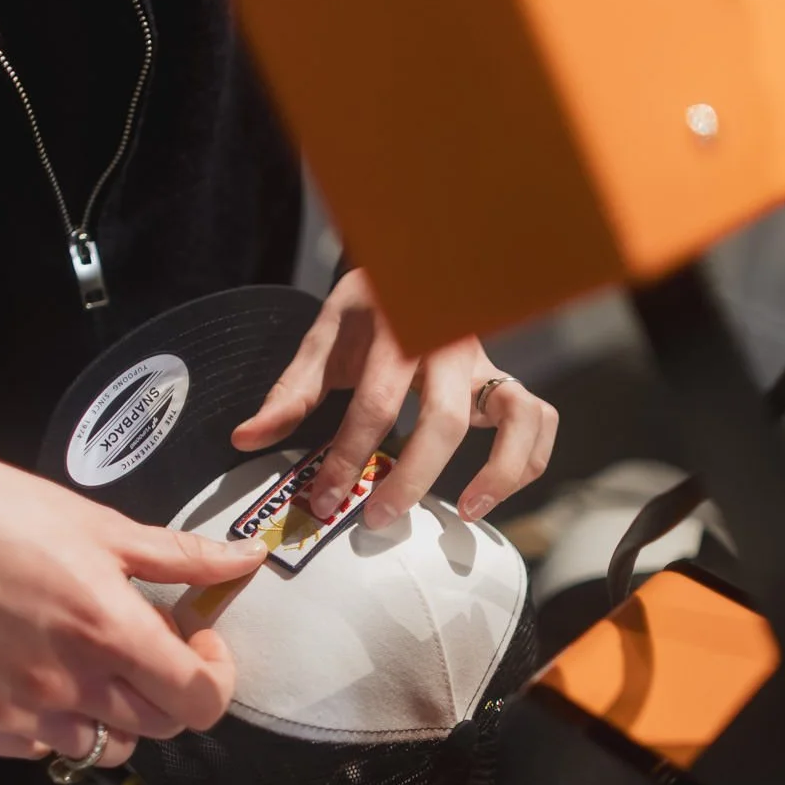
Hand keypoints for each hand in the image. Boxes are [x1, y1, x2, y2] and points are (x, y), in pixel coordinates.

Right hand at [0, 453, 269, 766]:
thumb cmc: (1, 515)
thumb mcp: (101, 526)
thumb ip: (181, 557)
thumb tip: (248, 558)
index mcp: (107, 632)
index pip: (198, 701)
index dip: (213, 677)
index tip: (197, 645)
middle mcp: (65, 686)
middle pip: (156, 728)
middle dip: (164, 690)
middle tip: (140, 645)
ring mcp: (14, 714)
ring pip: (97, 747)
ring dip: (107, 712)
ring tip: (81, 658)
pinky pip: (34, 747)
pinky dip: (45, 719)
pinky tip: (28, 668)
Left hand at [232, 269, 557, 527]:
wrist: (415, 265)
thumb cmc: (368, 311)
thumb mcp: (323, 338)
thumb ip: (289, 391)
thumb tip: (246, 439)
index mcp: (399, 331)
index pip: (374, 404)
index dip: (348, 457)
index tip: (323, 499)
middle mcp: (450, 347)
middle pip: (444, 420)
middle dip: (412, 478)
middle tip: (377, 518)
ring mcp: (486, 364)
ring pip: (515, 416)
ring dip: (498, 471)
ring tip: (465, 511)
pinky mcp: (505, 381)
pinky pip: (538, 419)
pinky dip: (528, 460)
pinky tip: (492, 493)